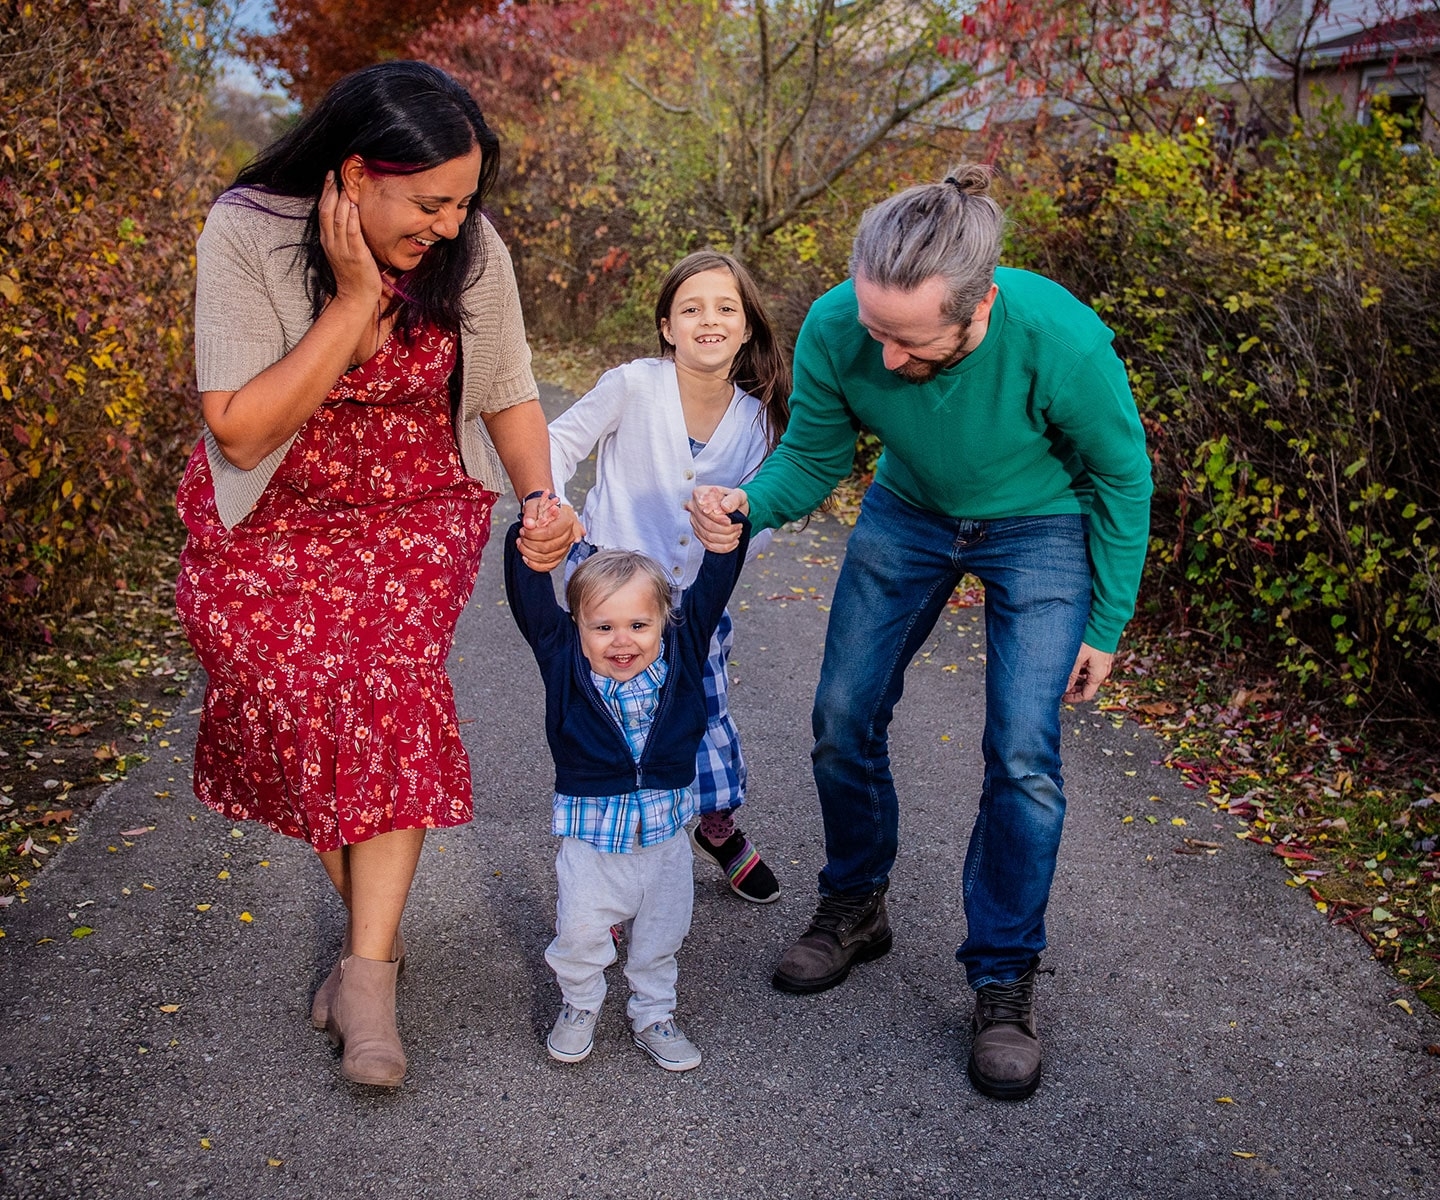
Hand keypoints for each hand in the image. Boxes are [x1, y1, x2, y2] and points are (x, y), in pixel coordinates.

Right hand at [318, 170, 383, 309]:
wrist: (356, 297)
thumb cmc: (353, 274)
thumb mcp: (343, 252)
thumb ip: (343, 234)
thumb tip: (349, 214)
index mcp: (327, 241)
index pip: (322, 212)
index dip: (325, 193)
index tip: (330, 177)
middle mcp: (332, 244)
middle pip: (326, 212)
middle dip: (331, 192)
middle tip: (335, 175)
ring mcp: (343, 250)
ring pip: (337, 220)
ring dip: (341, 201)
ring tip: (345, 186)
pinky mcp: (356, 256)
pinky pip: (352, 234)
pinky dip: (352, 219)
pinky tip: (355, 206)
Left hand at [518, 499, 582, 571]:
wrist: (546, 511)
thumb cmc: (543, 507)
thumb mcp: (535, 504)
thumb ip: (531, 513)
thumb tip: (528, 524)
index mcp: (567, 521)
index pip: (551, 533)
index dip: (534, 535)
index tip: (523, 531)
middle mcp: (569, 536)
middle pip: (548, 547)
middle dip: (530, 544)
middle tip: (521, 537)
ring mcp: (565, 547)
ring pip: (547, 558)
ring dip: (530, 553)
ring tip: (521, 544)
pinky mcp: (559, 556)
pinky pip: (549, 566)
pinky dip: (535, 565)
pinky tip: (526, 557)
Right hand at [686, 486, 747, 551]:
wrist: (734, 509)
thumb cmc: (733, 500)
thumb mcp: (738, 495)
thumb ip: (733, 499)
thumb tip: (725, 507)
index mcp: (700, 493)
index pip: (704, 509)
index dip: (717, 518)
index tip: (729, 521)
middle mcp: (693, 508)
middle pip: (707, 524)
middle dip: (725, 529)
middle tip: (738, 526)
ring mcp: (695, 522)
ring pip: (709, 536)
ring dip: (726, 538)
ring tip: (736, 532)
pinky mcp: (699, 534)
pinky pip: (709, 545)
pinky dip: (723, 546)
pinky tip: (732, 542)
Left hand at [1063, 642, 1113, 703]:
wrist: (1104, 623)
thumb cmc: (1091, 639)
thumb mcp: (1077, 658)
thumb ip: (1071, 674)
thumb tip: (1063, 689)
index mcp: (1098, 675)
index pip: (1086, 695)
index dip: (1073, 698)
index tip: (1061, 697)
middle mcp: (1103, 672)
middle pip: (1087, 687)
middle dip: (1073, 689)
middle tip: (1060, 686)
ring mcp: (1103, 664)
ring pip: (1088, 677)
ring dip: (1076, 679)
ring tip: (1063, 676)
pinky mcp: (1101, 657)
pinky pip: (1091, 668)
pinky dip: (1081, 670)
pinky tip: (1071, 665)